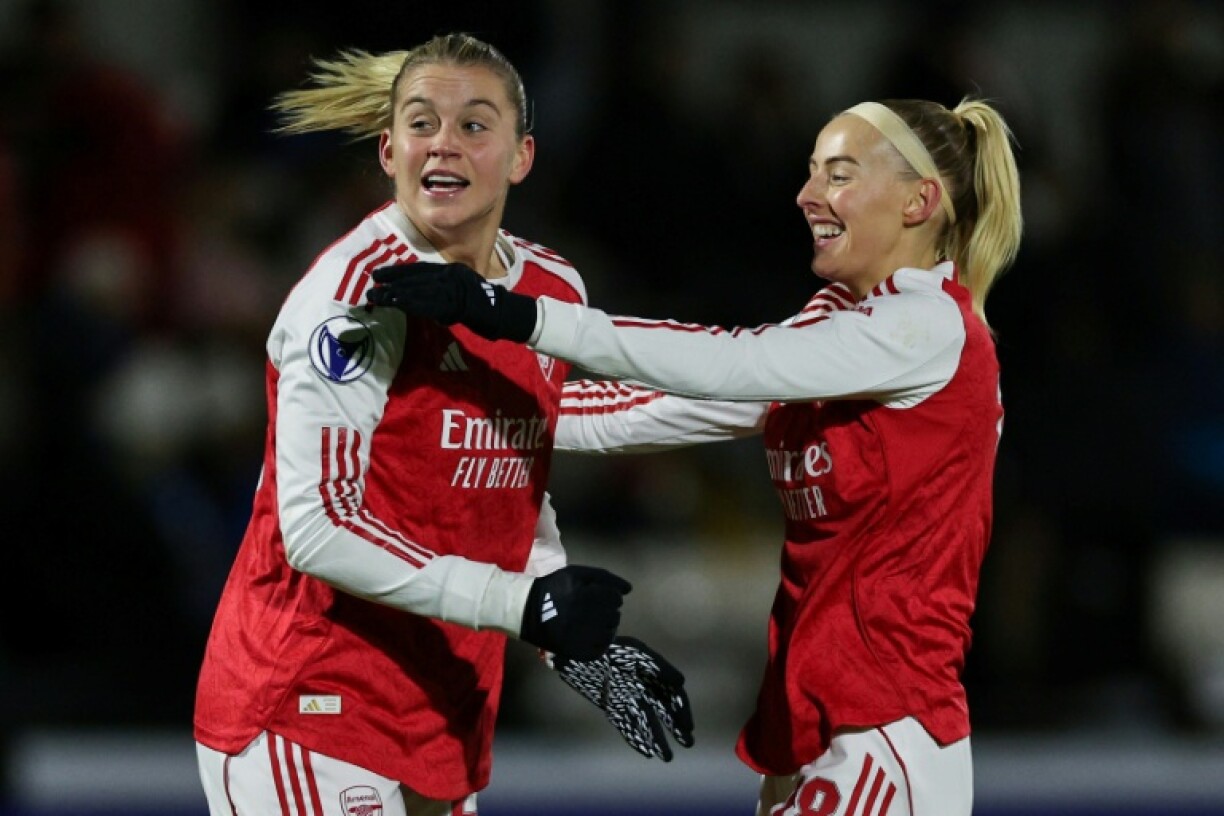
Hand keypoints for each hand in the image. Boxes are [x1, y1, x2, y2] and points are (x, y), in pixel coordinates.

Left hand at [367, 262, 538, 341]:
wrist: (504, 312)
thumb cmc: (487, 305)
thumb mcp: (465, 288)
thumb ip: (446, 289)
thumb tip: (425, 296)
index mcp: (452, 271)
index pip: (421, 268)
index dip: (400, 271)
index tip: (382, 274)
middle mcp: (449, 275)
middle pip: (415, 276)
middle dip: (392, 280)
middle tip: (373, 282)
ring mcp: (450, 289)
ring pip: (416, 289)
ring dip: (394, 293)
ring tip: (376, 296)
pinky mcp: (451, 304)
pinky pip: (425, 304)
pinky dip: (407, 304)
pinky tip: (394, 304)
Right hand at [519, 565, 631, 659]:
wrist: (528, 611)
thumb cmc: (555, 588)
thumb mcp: (577, 573)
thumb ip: (604, 577)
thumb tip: (629, 589)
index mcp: (586, 597)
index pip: (615, 598)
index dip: (610, 595)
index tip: (598, 596)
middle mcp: (586, 619)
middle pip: (615, 615)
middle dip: (608, 610)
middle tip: (593, 608)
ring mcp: (582, 638)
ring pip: (611, 632)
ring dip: (606, 625)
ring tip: (591, 621)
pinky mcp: (577, 653)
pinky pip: (601, 648)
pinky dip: (599, 641)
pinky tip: (590, 634)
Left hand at [553, 636, 693, 760]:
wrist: (581, 652)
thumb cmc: (611, 650)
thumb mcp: (638, 654)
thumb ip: (659, 668)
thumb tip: (682, 682)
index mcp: (652, 674)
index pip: (673, 696)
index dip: (682, 712)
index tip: (688, 728)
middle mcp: (642, 688)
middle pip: (663, 711)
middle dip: (676, 728)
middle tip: (688, 744)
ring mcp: (626, 698)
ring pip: (645, 723)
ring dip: (657, 739)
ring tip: (667, 757)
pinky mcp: (611, 707)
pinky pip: (626, 726)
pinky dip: (636, 739)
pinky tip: (647, 753)